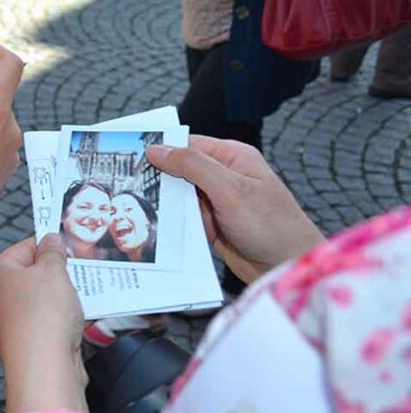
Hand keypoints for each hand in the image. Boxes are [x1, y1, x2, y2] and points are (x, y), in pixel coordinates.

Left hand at [0, 235, 87, 412]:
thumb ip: (53, 251)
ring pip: (40, 300)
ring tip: (82, 293)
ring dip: (62, 296)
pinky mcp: (25, 343)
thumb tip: (51, 239)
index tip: (68, 244)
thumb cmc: (43, 314)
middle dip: (56, 272)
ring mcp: (9, 323)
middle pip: (31, 275)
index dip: (48, 244)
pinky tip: (77, 318)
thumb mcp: (53, 270)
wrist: (44, 367)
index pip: (23, 248)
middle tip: (78, 268)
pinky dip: (61, 318)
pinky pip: (45, 322)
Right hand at [147, 136, 324, 283]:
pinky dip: (173, 224)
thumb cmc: (271, 225)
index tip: (130, 154)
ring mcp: (217, 203)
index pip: (189, 144)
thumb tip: (157, 149)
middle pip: (180, 171)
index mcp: (232, 158)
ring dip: (165, 205)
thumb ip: (193, 166)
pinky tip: (156, 229)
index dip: (161, 148)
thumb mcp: (230, 189)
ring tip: (135, 210)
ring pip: (179, 198)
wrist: (287, 268)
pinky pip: (184, 220)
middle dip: (158, 180)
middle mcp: (223, 177)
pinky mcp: (212, 226)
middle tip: (126, 185)